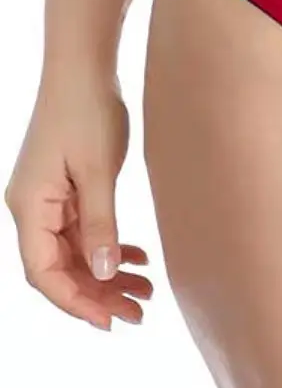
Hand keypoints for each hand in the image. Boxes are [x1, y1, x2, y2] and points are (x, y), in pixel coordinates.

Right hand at [4, 74, 153, 329]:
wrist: (84, 66)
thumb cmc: (87, 111)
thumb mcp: (99, 170)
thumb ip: (100, 224)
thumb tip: (102, 275)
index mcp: (29, 208)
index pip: (44, 272)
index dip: (76, 302)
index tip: (111, 321)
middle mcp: (32, 208)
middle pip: (61, 267)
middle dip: (98, 293)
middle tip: (139, 312)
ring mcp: (48, 199)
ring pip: (76, 250)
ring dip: (107, 272)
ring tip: (146, 290)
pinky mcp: (66, 188)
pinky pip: (84, 229)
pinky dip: (108, 245)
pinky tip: (137, 257)